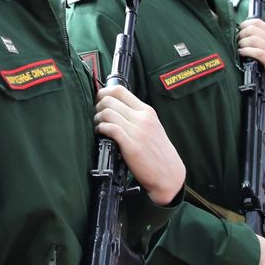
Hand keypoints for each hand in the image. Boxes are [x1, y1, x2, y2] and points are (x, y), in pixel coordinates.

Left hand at [95, 85, 183, 204]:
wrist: (169, 174)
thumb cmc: (158, 152)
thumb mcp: (152, 127)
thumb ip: (137, 116)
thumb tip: (115, 108)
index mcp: (147, 111)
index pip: (120, 90)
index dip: (104, 93)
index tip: (98, 100)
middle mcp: (142, 118)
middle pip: (110, 99)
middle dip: (97, 106)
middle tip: (96, 115)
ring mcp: (137, 131)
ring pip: (108, 112)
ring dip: (97, 118)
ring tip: (98, 125)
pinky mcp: (131, 146)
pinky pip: (110, 128)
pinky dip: (100, 129)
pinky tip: (100, 133)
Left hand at [238, 19, 264, 101]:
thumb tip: (249, 39)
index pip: (259, 22)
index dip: (245, 24)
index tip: (239, 30)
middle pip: (253, 29)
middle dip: (242, 33)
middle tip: (238, 41)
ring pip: (254, 39)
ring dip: (243, 42)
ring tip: (240, 48)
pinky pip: (258, 53)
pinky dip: (247, 51)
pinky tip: (242, 53)